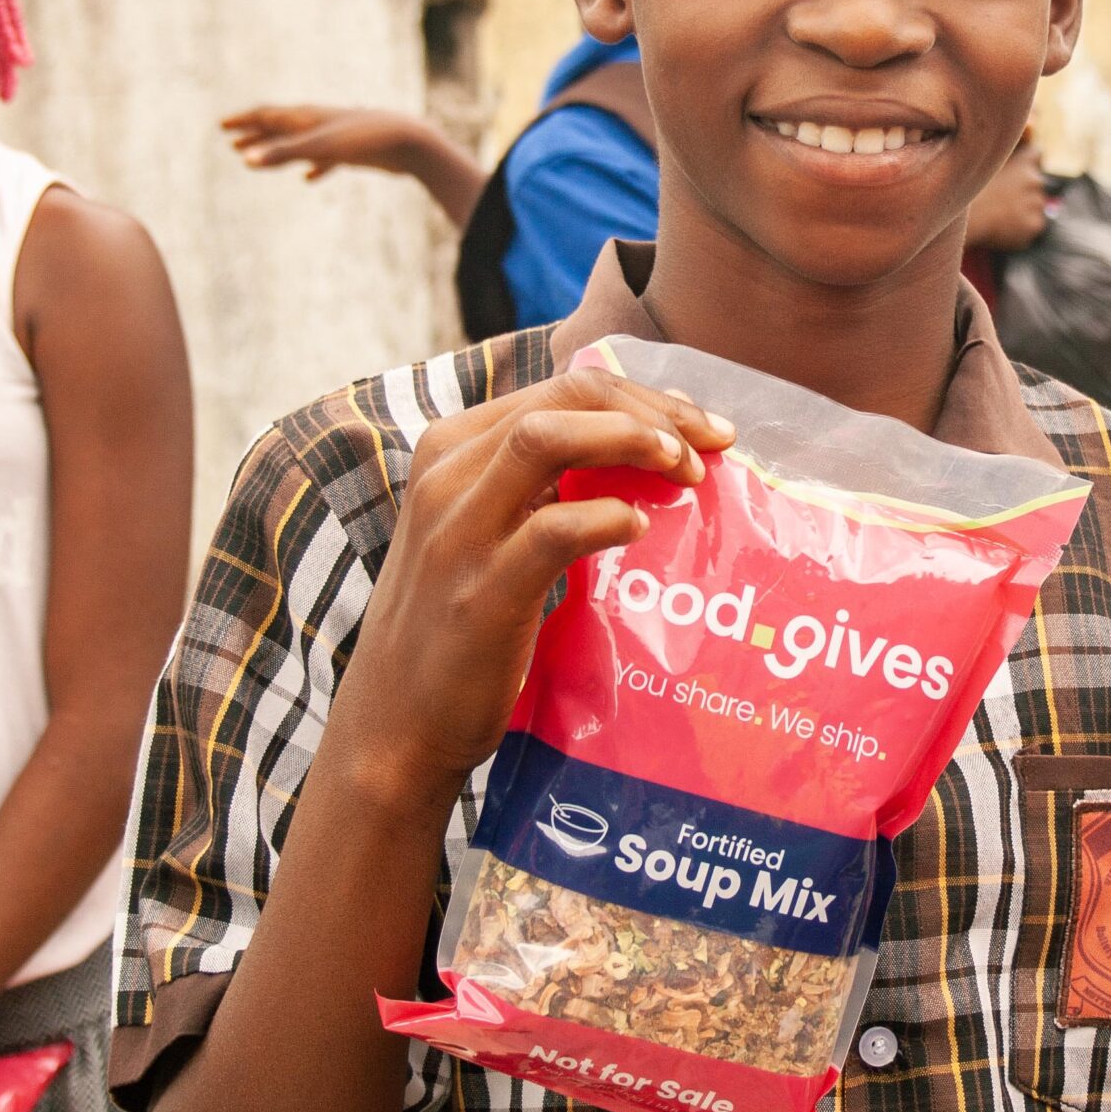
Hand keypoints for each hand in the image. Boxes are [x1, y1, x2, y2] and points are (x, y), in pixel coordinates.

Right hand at [222, 105, 426, 181]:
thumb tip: (246, 161)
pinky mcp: (352, 150)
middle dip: (255, 135)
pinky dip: (311, 165)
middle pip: (280, 127)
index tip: (222, 127)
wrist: (408, 141)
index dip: (244, 122)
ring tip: (259, 159)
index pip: (267, 115)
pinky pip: (325, 158)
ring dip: (277, 149)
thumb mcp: (320, 148)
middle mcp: (318, 122)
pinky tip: (309, 178)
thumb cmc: (364, 140)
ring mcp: (336, 135)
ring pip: (300, 142)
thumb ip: (283, 154)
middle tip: (233, 144)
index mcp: (306, 117)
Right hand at [330, 370, 734, 818]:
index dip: (645, 397)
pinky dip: (606, 517)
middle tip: (713, 446)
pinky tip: (639, 529)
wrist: (397, 724)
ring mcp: (458, 531)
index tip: (704, 428)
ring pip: (548, 438)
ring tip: (686, 470)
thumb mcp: (488, 530)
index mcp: (452, 448)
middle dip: (654, 411)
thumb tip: (655, 433)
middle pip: (566, 397)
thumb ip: (546, 481)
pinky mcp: (480, 592)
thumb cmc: (458, 624)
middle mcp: (447, 474)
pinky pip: (552, 530)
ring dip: (632, 440)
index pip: (565, 387)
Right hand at [964, 144, 1049, 255]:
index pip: (1036, 154)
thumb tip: (1004, 159)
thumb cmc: (970, 195)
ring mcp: (1036, 202)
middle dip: (1026, 191)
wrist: (970, 219)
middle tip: (1004, 200)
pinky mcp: (1035, 224)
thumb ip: (996, 162)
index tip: (1019, 170)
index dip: (1027, 162)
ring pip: (1036, 206)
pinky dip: (1023, 228)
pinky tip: (1004, 227)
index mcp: (1022, 162)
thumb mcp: (981, 169)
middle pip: (1037, 184)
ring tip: (1001, 215)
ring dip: (1025, 211)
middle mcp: (1034, 179)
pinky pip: (1033, 225)